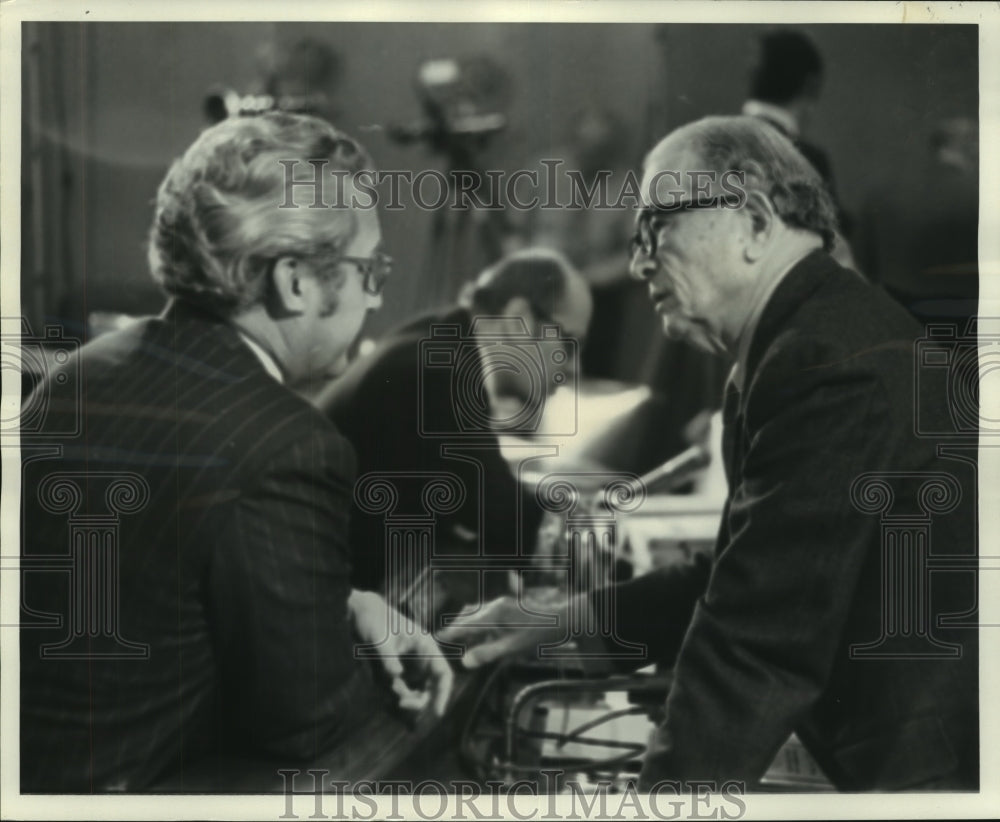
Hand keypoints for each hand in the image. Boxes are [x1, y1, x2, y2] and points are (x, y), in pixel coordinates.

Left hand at [348, 590, 453, 716]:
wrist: (359, 616)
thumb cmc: (374, 620)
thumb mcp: (379, 637)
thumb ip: (387, 657)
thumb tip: (396, 676)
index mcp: (426, 647)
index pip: (443, 673)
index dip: (443, 694)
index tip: (437, 713)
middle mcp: (421, 659)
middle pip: (430, 689)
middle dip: (418, 701)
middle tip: (400, 704)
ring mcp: (409, 666)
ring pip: (413, 693)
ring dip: (401, 697)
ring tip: (382, 683)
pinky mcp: (397, 672)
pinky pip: (398, 690)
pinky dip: (390, 693)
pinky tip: (378, 682)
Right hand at [437, 591, 586, 668]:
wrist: (561, 620)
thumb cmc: (538, 635)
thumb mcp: (513, 648)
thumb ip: (487, 654)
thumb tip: (465, 662)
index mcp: (493, 615)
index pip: (465, 625)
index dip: (450, 633)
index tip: (435, 639)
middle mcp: (494, 605)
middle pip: (467, 616)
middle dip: (455, 628)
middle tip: (444, 642)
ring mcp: (500, 604)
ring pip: (475, 613)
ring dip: (466, 625)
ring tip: (458, 640)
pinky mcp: (506, 606)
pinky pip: (484, 613)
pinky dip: (476, 623)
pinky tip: (478, 634)